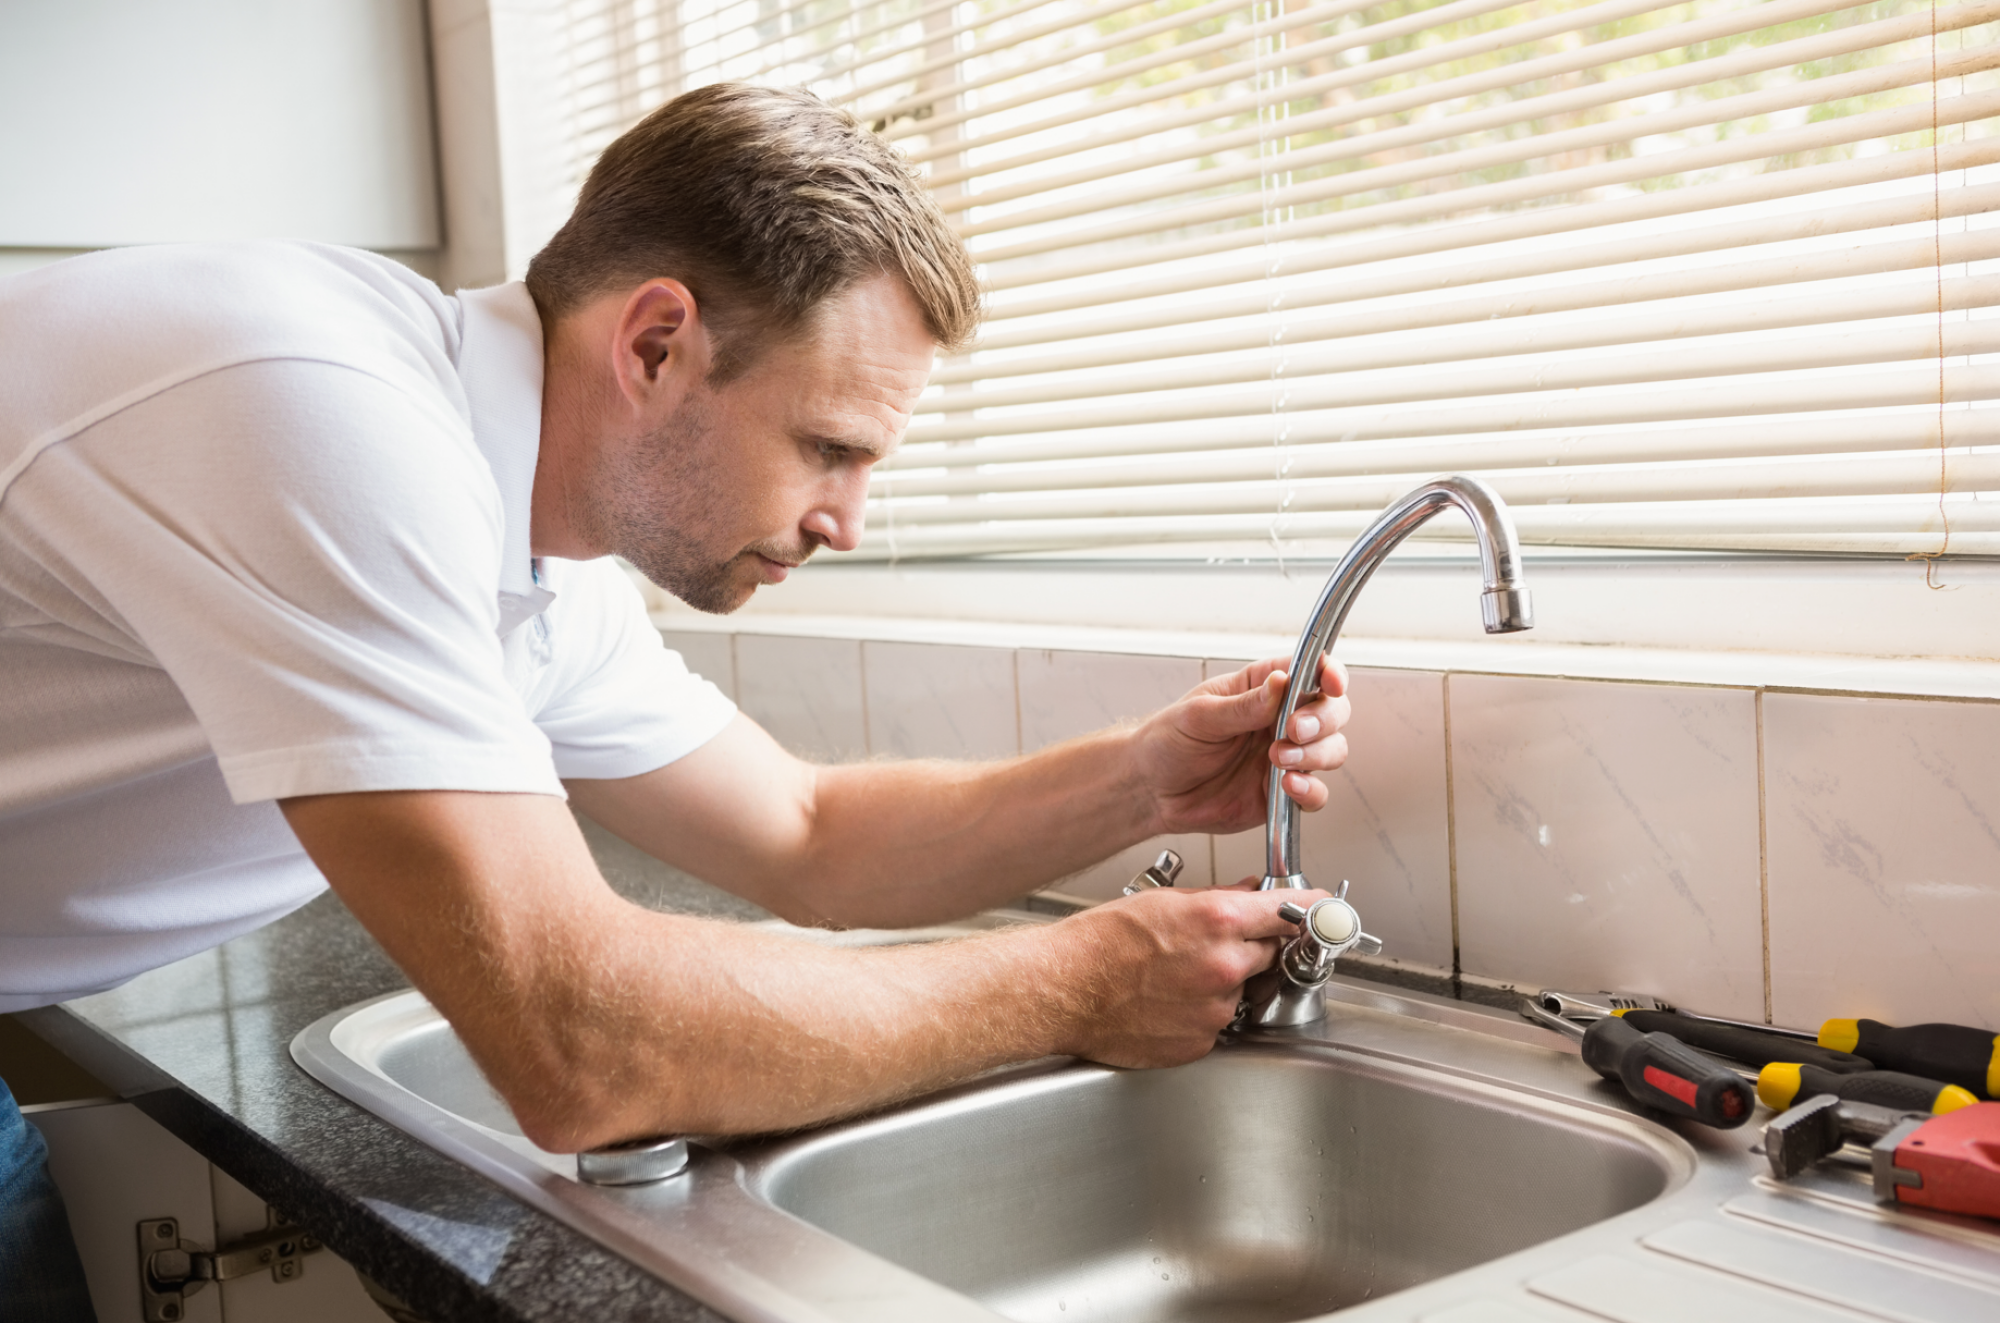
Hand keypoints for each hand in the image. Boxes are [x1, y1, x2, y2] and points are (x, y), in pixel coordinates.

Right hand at [1048, 883, 1327, 1066]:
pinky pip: (1218, 1023)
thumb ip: (1218, 899)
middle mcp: (1225, 967)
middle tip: (1211, 943)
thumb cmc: (1100, 942)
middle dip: (1251, 946)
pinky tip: (1166, 1001)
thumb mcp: (1162, 901)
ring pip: (1241, 990)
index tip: (1328, 909)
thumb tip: (1251, 895)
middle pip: (1269, 953)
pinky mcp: (1201, 1043)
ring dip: (1222, 983)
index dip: (1312, 909)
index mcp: (1218, 922)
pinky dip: (1201, 1012)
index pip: (1290, 913)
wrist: (1062, 988)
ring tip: (1173, 976)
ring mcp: (1215, 1010)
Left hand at [1130, 654, 1350, 835]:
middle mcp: (1280, 720)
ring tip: (1278, 759)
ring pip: (1331, 750)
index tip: (1330, 683)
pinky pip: (1315, 793)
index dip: (1329, 674)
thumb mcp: (1199, 715)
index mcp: (1262, 688)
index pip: (1310, 671)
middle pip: (1332, 711)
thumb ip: (1243, 705)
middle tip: (1292, 730)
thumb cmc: (1168, 742)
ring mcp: (1285, 756)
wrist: (1151, 790)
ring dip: (1315, 755)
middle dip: (1322, 720)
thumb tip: (1281, 683)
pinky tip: (1288, 786)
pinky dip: (1310, 790)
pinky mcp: (1282, 793)